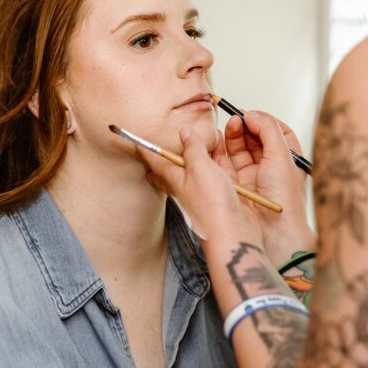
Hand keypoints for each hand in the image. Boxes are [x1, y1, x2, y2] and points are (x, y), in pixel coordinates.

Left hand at [141, 127, 262, 245]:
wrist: (231, 235)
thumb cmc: (211, 206)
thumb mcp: (199, 168)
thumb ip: (193, 148)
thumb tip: (185, 132)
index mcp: (173, 178)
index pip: (154, 160)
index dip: (145, 148)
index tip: (136, 141)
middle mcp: (185, 186)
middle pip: (170, 168)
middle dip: (165, 157)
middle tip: (158, 147)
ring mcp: (201, 192)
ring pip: (192, 170)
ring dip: (194, 156)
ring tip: (193, 144)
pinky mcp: (218, 197)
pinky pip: (212, 175)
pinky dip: (215, 164)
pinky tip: (220, 160)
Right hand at [222, 111, 315, 266]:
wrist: (275, 232)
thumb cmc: (285, 199)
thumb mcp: (282, 156)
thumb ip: (267, 130)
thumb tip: (252, 114)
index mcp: (288, 160)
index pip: (276, 132)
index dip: (263, 121)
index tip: (252, 114)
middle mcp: (271, 168)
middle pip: (255, 139)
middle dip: (245, 126)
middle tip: (236, 119)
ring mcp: (253, 176)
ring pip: (240, 149)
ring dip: (233, 136)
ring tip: (229, 126)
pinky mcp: (236, 185)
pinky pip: (226, 163)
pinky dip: (220, 150)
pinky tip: (218, 141)